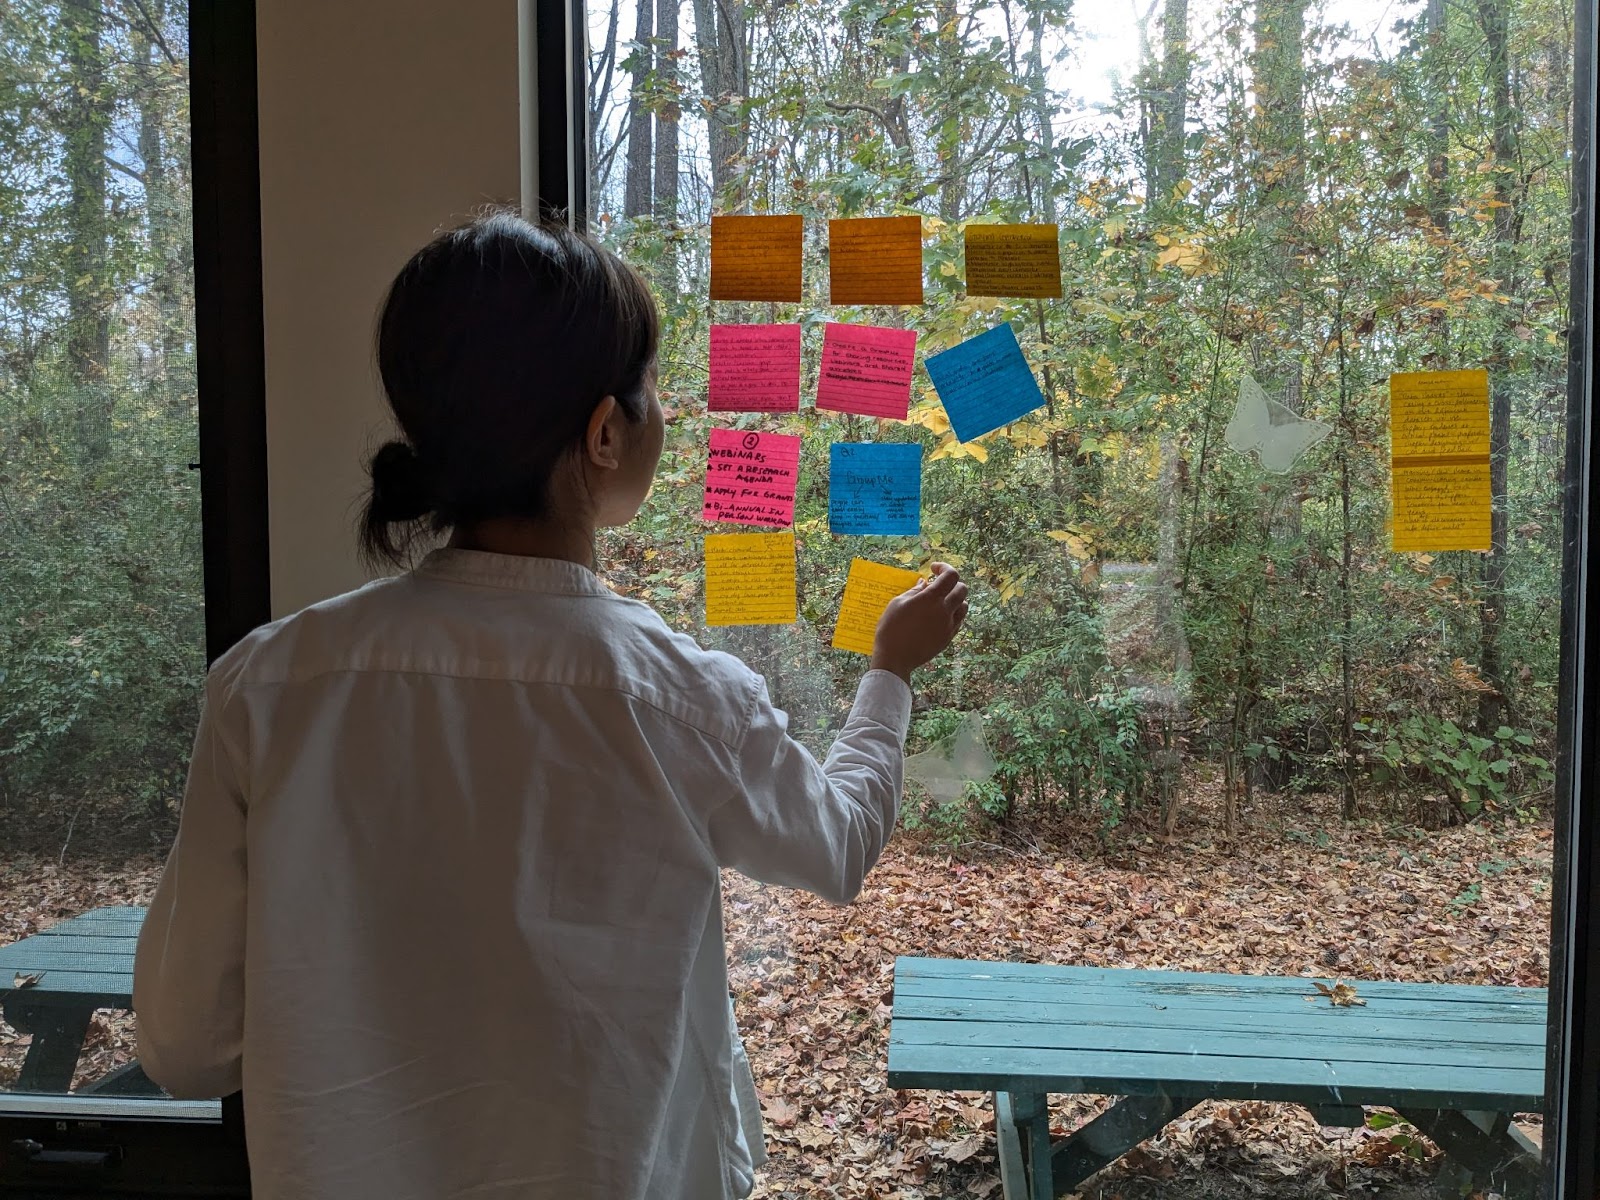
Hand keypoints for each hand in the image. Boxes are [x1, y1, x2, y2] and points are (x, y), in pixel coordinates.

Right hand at [869, 563, 968, 683]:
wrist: (895, 658)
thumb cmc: (890, 628)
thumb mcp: (897, 603)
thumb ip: (914, 591)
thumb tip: (924, 583)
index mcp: (931, 599)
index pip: (951, 576)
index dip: (944, 568)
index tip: (933, 569)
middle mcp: (944, 611)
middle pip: (962, 589)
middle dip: (952, 582)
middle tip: (937, 584)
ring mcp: (948, 626)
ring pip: (964, 606)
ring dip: (955, 599)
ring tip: (940, 601)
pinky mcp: (948, 638)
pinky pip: (958, 621)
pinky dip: (953, 614)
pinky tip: (939, 615)